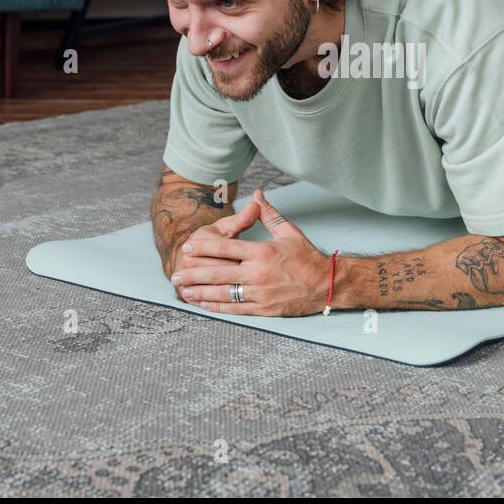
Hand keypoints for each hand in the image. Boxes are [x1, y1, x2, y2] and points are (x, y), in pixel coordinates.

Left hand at [173, 190, 328, 315]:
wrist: (326, 284)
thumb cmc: (307, 257)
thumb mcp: (289, 231)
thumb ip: (269, 214)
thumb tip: (257, 195)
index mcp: (262, 252)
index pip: (226, 247)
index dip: (203, 247)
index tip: (188, 246)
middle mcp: (258, 273)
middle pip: (218, 272)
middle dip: (194, 272)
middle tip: (177, 272)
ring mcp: (260, 293)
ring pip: (223, 292)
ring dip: (200, 291)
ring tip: (184, 289)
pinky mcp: (264, 308)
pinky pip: (235, 308)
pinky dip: (217, 307)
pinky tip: (205, 304)